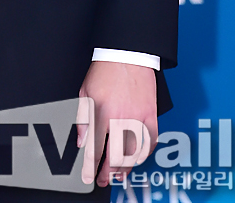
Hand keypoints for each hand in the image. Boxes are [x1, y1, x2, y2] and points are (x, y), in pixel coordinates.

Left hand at [77, 60, 157, 186]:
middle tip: (104, 179)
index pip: (95, 148)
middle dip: (109, 172)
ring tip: (120, 173)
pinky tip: (138, 157)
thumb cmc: (106, 70)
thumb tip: (82, 142)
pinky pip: (151, 140)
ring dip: (127, 167)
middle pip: (116, 155)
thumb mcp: (85, 92)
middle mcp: (121, 118)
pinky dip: (145, 152)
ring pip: (134, 153)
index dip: (91, 167)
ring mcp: (138, 117)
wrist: (128, 54)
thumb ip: (83, 119)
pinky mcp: (151, 114)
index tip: (89, 178)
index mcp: (102, 112)